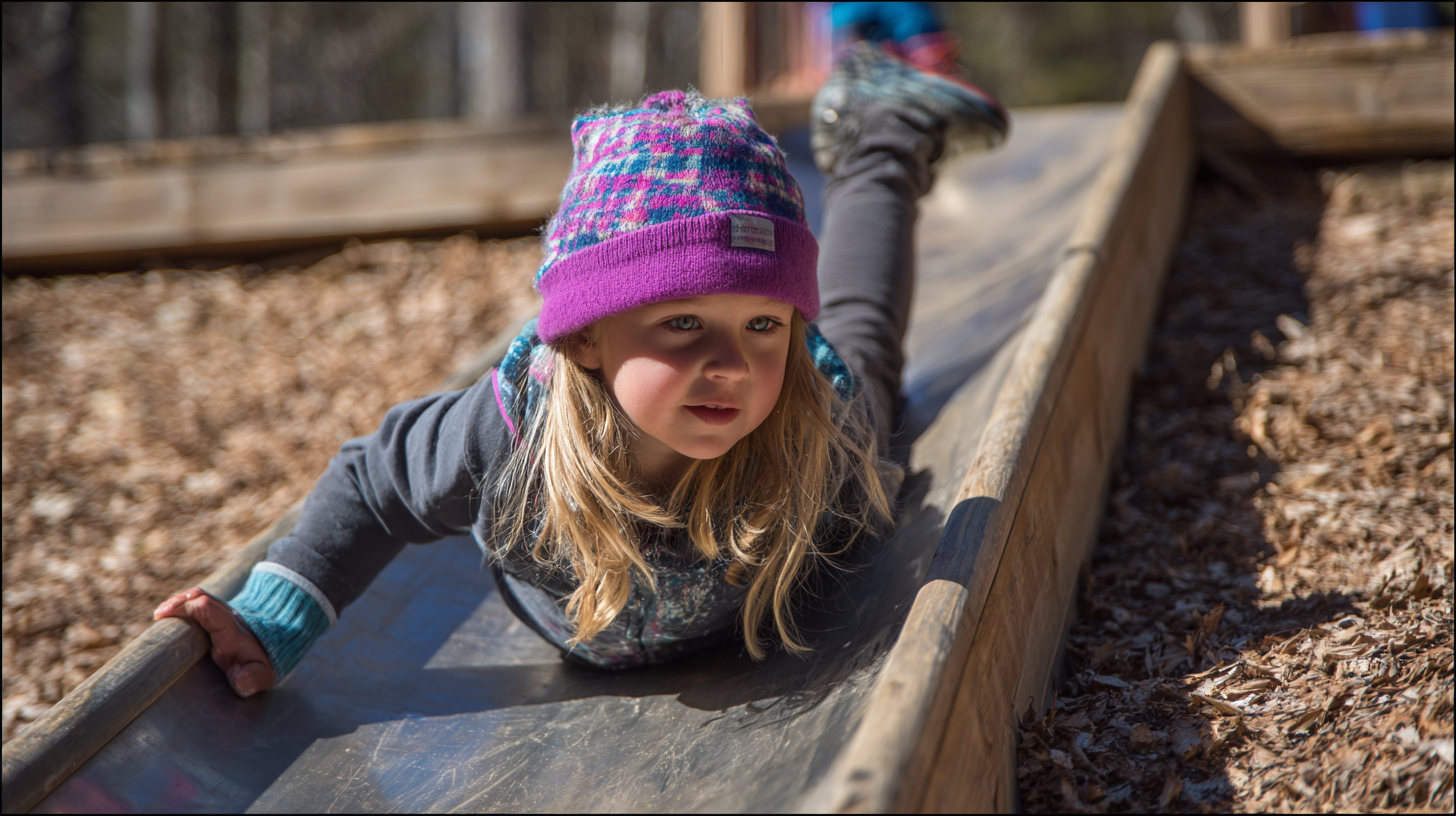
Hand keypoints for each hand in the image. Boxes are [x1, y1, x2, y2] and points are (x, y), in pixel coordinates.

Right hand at [154, 587, 275, 696]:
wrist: (278, 646)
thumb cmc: (262, 664)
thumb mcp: (262, 675)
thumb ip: (252, 679)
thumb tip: (241, 680)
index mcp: (232, 630)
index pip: (207, 609)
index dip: (184, 608)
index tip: (163, 616)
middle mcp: (228, 615)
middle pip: (201, 596)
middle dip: (177, 603)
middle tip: (159, 615)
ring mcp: (224, 611)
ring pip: (200, 595)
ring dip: (179, 602)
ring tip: (162, 614)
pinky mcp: (219, 613)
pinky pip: (201, 600)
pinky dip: (184, 604)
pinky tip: (171, 614)